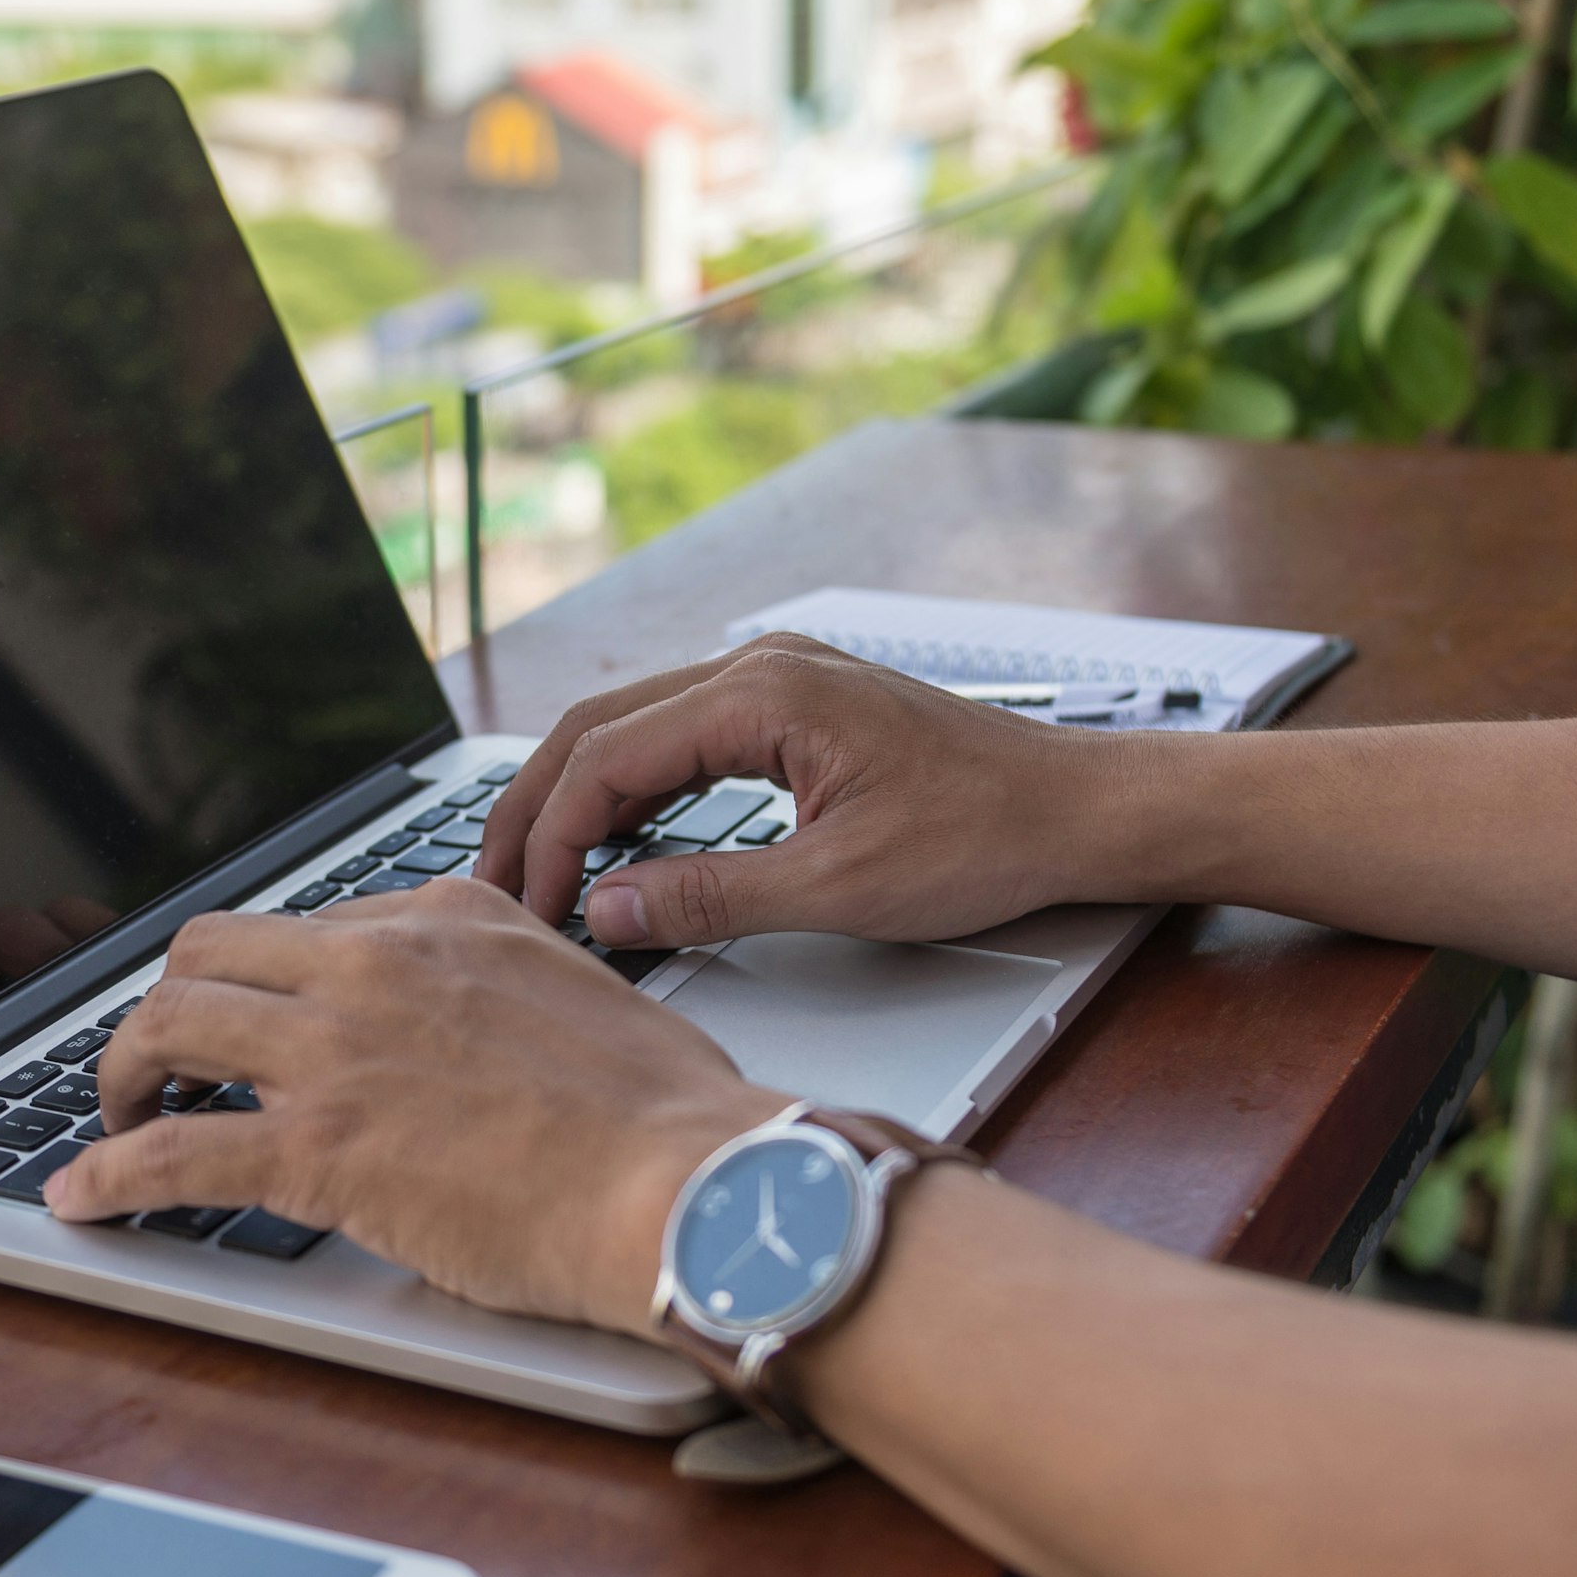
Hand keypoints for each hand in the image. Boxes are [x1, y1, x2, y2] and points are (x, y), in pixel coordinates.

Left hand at [44, 880, 785, 1327]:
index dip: (267, 984)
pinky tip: (85, 1200)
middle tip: (168, 1062)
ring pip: (169, 1026)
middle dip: (171, 1007)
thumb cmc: (666, 1115)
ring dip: (124, 1075)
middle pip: (210, 952)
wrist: (686, 1181)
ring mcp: (338, 1051)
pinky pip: (171, 1153)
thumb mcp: (580, 993)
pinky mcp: (317, 1149)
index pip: (312, 926)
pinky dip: (110, 1175)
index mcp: (446, 918)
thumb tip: (486, 1031)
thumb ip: (507, 989)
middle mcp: (378, 964)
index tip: (254, 1023)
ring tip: (119, 1119)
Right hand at [476, 635, 1171, 950]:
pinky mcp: (793, 707)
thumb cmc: (988, 837)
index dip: (552, 838)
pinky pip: (678, 733)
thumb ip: (713, 897)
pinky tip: (615, 839)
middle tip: (495, 890)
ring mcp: (776, 680)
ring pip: (631, 725)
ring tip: (536, 870)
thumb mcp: (842, 889)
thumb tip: (610, 910)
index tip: (529, 909)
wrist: (1080, 810)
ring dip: (576, 796)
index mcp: (765, 694)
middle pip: (598, 726)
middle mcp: (761, 666)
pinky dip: (628, 785)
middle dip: (536, 809)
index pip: (608, 757)